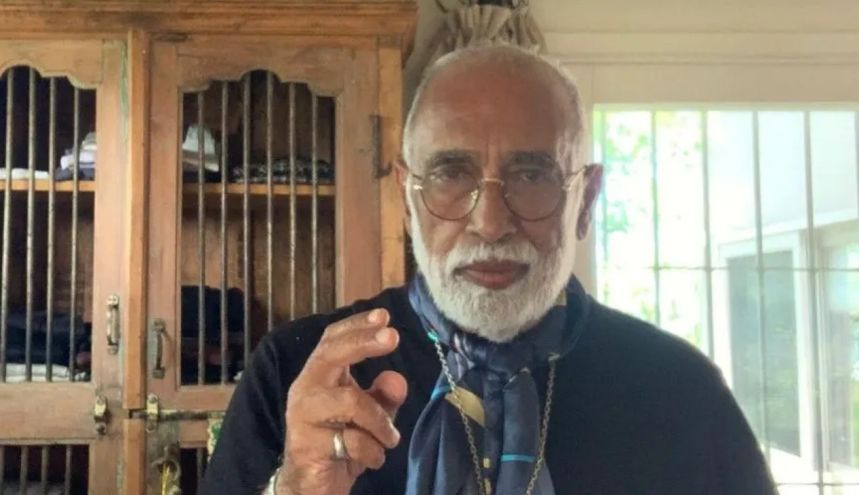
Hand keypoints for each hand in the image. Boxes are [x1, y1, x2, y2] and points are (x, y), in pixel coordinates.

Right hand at [278, 309, 406, 494]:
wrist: (311, 487)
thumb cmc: (341, 444)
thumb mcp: (370, 418)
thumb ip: (383, 397)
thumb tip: (396, 379)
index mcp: (320, 376)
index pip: (333, 340)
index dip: (356, 325)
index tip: (384, 316)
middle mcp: (306, 389)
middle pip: (331, 354)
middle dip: (363, 343)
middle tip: (393, 337)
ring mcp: (303, 416)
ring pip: (351, 401)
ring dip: (381, 422)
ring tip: (390, 439)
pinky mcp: (306, 445)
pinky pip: (352, 441)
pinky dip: (372, 452)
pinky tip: (373, 460)